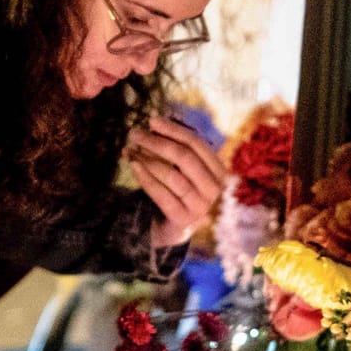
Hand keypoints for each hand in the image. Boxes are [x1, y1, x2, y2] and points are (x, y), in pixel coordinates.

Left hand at [126, 115, 226, 248]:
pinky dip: (146, 178)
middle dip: (157, 142)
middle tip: (135, 134)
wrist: (176, 229)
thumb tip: (155, 124)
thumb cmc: (180, 192)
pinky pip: (161, 194)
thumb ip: (177, 148)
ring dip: (148, 159)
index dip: (174, 130)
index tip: (152, 120)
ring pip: (172, 175)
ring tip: (130, 149)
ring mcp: (201, 207)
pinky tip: (134, 166)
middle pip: (185, 158)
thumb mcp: (185, 169)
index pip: (197, 144)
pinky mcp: (183, 220)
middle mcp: (215, 189)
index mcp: (220, 172)